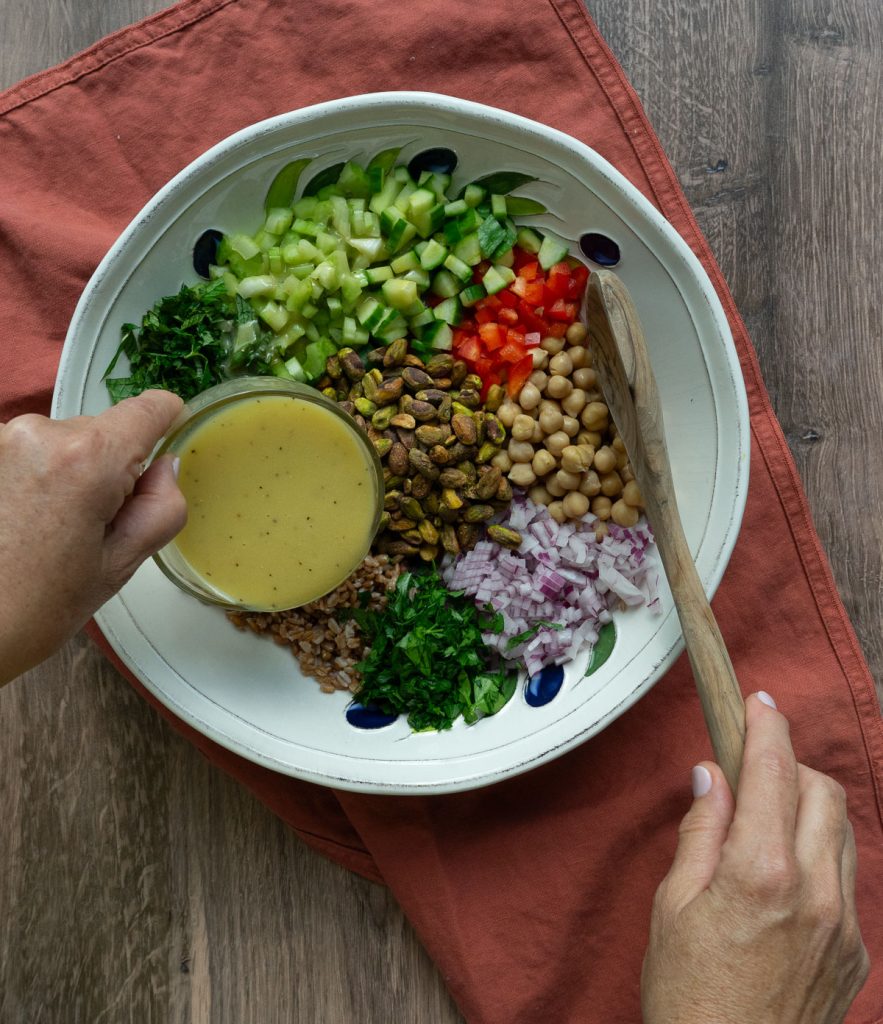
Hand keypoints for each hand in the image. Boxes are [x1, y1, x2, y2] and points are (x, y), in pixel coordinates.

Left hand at [0, 391, 186, 683]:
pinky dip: (37, 477)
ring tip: (50, 528)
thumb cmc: (36, 607)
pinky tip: (22, 520)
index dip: (167, 427)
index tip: (162, 455)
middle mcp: (40, 432)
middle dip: (110, 469)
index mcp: (88, 459)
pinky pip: (31, 452)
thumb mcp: (121, 563)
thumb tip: (164, 466)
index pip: (149, 409)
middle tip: (93, 524)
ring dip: (69, 473)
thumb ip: (162, 505)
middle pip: (104, 432)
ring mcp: (3, 438)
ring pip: (65, 442)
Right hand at [642, 692, 868, 1023]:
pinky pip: (847, 878)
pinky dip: (821, 855)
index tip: (760, 703)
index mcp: (760, 872)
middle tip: (754, 771)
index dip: (767, 727)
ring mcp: (843, 923)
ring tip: (767, 824)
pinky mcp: (856, 951)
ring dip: (810, 808)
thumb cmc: (687, 994)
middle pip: (822, 790)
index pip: (774, 771)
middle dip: (791, 765)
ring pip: (843, 831)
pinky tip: (784, 878)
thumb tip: (713, 777)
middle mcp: (815, 891)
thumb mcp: (672, 905)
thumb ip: (701, 831)